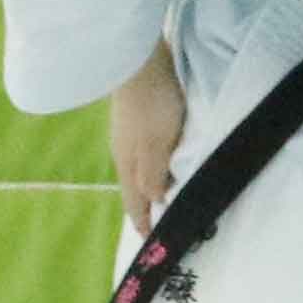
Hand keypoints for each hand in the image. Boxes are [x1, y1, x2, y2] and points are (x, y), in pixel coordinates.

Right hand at [108, 45, 184, 240]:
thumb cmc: (151, 105)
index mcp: (128, 164)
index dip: (144, 225)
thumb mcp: (156, 146)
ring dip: (157, 184)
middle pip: (136, 187)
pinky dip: (161, 162)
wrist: (138, 57)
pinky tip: (173, 157)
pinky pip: (150, 149)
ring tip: (176, 193)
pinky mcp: (141, 115)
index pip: (134, 204)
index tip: (155, 245)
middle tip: (169, 222)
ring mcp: (131, 133)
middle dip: (149, 207)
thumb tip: (157, 201)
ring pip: (143, 167)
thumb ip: (154, 176)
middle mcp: (126, 152)